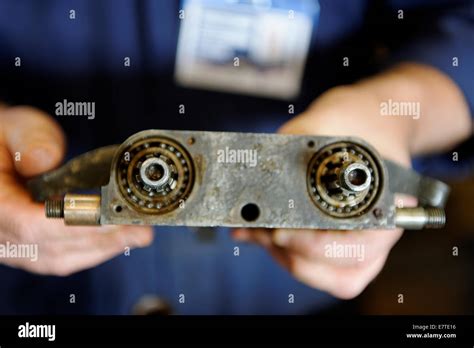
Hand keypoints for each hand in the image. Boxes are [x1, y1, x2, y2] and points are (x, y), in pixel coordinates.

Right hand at [0, 105, 153, 275]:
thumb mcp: (11, 126)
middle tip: (140, 229)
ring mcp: (11, 245)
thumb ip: (30, 139)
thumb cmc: (3, 140)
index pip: (32, 227)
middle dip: (101, 239)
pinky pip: (58, 258)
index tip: (112, 218)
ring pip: (57, 259)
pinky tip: (116, 240)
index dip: (76, 226)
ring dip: (100, 248)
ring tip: (136, 234)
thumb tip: (49, 160)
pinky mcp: (26, 248)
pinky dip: (89, 250)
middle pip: (52, 248)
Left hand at [233, 63, 470, 298]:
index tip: (278, 233)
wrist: (371, 119)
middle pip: (339, 273)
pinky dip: (283, 253)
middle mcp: (378, 232)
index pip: (356, 250)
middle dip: (292, 255)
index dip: (314, 248)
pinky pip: (315, 265)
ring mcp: (361, 241)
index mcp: (386, 207)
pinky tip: (259, 234)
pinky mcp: (339, 241)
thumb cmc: (356, 120)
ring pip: (324, 275)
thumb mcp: (324, 123)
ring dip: (285, 257)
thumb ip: (294, 149)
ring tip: (256, 233)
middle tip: (259, 232)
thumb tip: (256, 178)